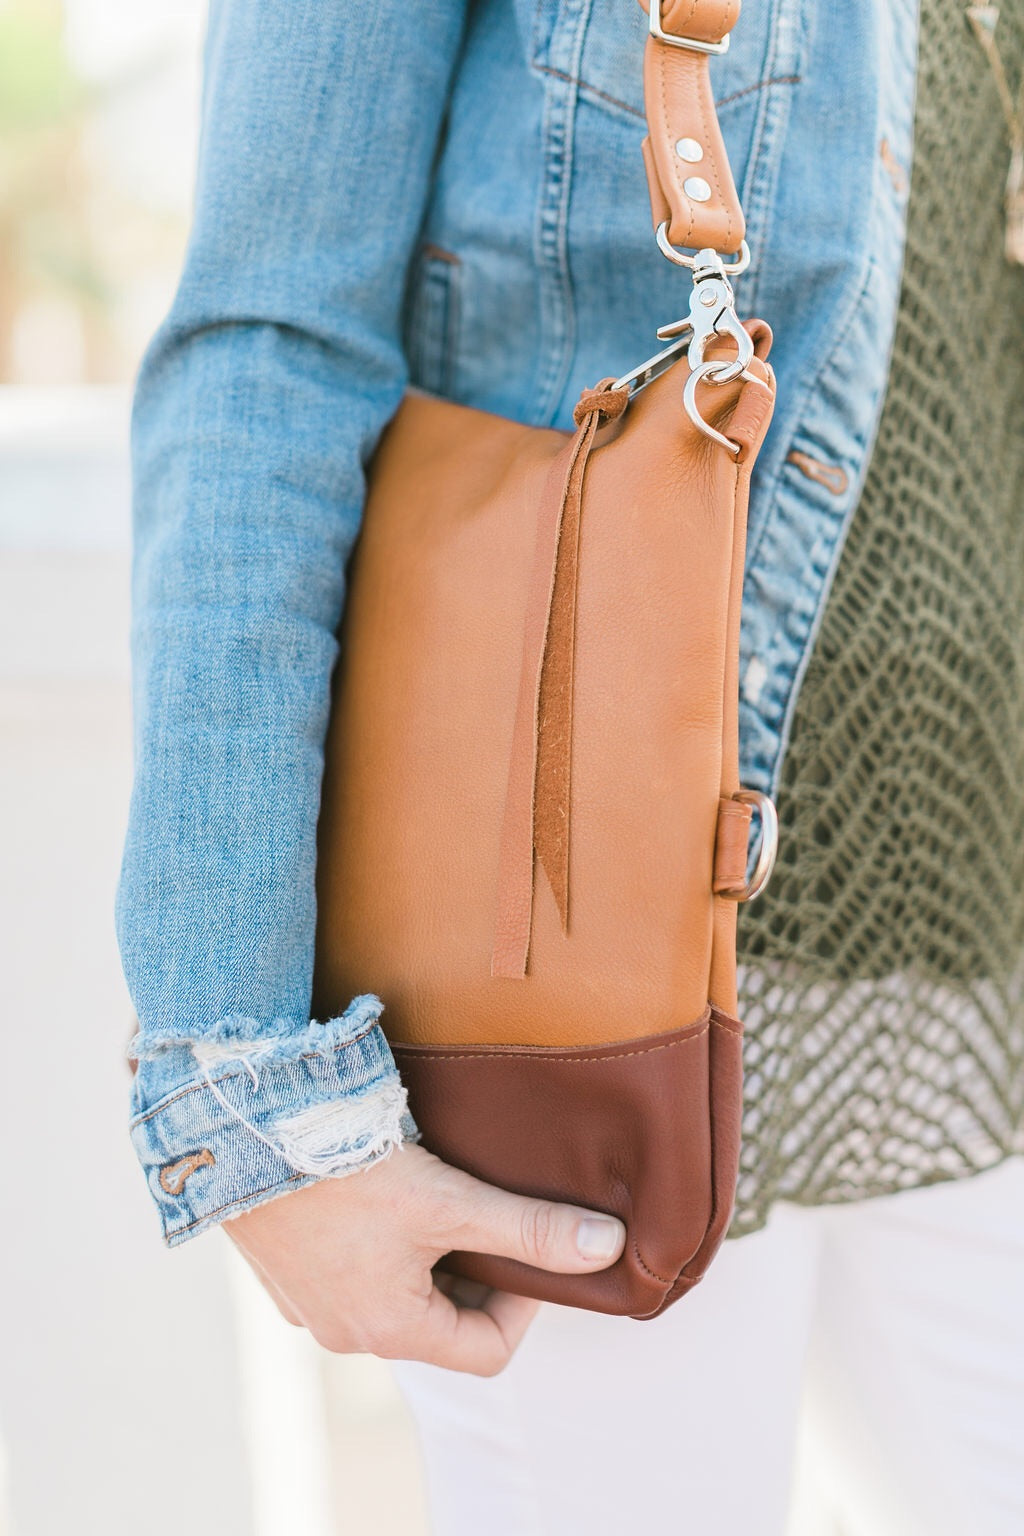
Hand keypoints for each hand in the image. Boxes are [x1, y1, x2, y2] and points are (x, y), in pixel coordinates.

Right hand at [225, 1143, 624, 1375]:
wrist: (239, 1133)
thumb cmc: (341, 1172)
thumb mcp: (448, 1202)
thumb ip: (528, 1229)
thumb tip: (607, 1249)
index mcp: (392, 1331)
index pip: (488, 1353)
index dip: (525, 1303)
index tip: (532, 1245)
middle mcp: (346, 1331)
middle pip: (442, 1322)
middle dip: (476, 1272)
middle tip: (490, 1211)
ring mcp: (309, 1301)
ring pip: (396, 1292)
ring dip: (428, 1254)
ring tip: (440, 1192)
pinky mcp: (284, 1265)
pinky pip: (351, 1269)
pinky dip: (380, 1241)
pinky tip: (382, 1186)